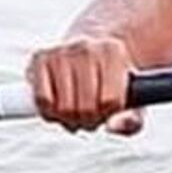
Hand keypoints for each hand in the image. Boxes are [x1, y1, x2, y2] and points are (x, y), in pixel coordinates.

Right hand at [26, 36, 144, 133]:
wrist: (90, 50)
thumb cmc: (113, 81)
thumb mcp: (132, 100)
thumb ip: (132, 120)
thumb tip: (113, 126)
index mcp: (114, 51)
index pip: (110, 102)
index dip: (108, 114)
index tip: (108, 108)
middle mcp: (86, 47)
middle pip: (86, 108)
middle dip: (88, 120)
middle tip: (90, 115)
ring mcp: (61, 51)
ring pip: (63, 108)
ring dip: (68, 119)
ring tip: (76, 110)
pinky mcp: (39, 58)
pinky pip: (43, 101)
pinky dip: (49, 112)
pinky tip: (58, 106)